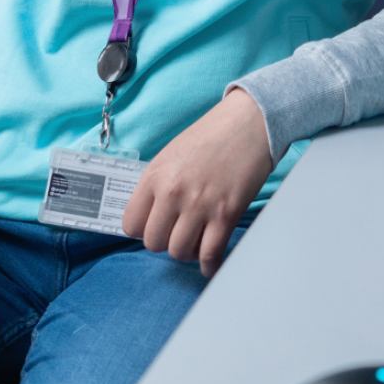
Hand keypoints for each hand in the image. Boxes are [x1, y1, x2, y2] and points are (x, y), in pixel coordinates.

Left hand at [122, 89, 272, 277]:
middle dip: (167, 241)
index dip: (145, 229)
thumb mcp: (173, 154)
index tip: (158, 226)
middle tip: (181, 231)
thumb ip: (159, 184)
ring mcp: (199, 204)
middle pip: (154, 243)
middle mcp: (173, 192)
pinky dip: (209, 264)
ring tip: (198, 240)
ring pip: (179, 252)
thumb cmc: (215, 133)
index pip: (131, 225)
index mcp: (155, 175)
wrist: (252, 119)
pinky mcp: (226, 213)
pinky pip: (209, 253)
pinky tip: (211, 262)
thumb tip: (154, 216)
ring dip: (188, 251)